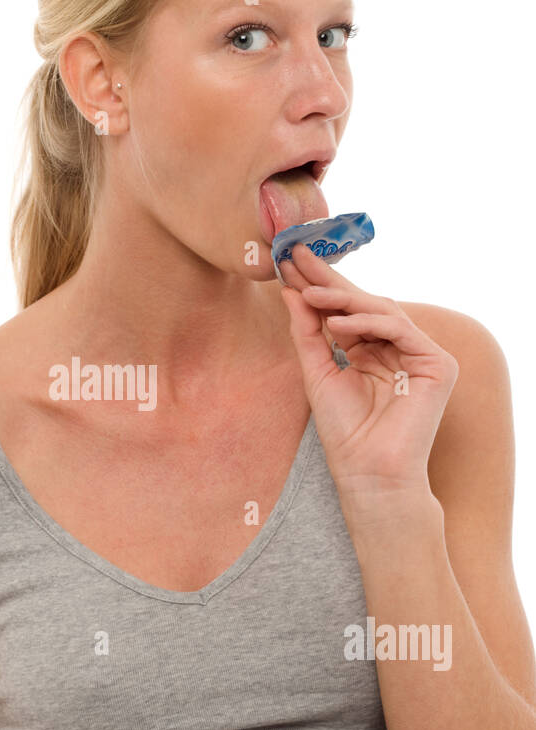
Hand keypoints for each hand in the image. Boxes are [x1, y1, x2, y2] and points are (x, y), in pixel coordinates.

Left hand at [278, 244, 458, 502]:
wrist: (368, 474)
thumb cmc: (345, 432)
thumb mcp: (317, 373)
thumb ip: (308, 332)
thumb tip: (292, 291)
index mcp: (372, 352)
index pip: (347, 311)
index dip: (320, 285)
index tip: (289, 262)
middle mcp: (398, 350)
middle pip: (365, 304)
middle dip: (330, 279)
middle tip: (298, 256)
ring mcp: (421, 356)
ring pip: (383, 311)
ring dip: (344, 298)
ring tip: (310, 291)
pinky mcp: (439, 365)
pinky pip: (401, 330)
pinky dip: (368, 322)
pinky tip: (337, 322)